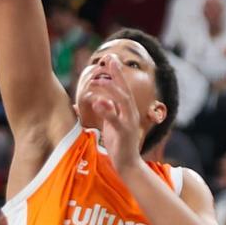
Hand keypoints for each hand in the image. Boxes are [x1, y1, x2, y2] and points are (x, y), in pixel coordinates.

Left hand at [90, 54, 142, 171]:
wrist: (128, 165)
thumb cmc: (119, 144)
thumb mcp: (112, 124)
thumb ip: (107, 112)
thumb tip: (94, 101)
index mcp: (128, 111)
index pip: (123, 88)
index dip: (117, 73)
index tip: (111, 59)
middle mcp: (131, 113)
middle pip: (125, 90)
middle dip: (117, 74)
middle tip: (109, 60)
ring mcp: (129, 123)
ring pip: (123, 101)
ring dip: (111, 89)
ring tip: (99, 80)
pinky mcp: (124, 133)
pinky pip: (116, 119)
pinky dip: (107, 110)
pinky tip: (97, 103)